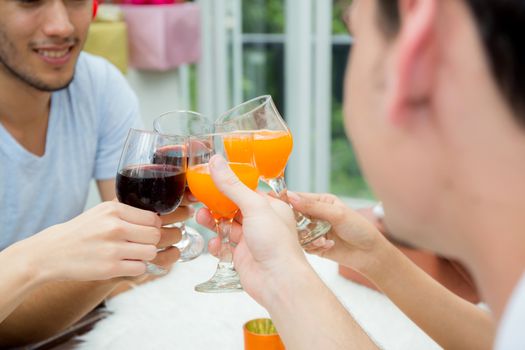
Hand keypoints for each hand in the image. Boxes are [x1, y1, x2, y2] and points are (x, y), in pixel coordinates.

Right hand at [15, 201, 162, 282]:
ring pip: (151, 252)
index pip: (153, 218)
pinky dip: (136, 267)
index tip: (146, 230)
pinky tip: (125, 263)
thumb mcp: (102, 212)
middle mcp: (114, 227)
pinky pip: (140, 268)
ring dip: (145, 255)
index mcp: (114, 210)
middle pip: (155, 235)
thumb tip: (157, 216)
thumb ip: (128, 211)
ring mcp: (112, 248)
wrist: (53, 252)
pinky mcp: (110, 267)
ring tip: (133, 254)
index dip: (153, 226)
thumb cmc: (82, 231)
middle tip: (141, 243)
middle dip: (152, 241)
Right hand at [195, 155, 307, 304]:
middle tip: (200, 199)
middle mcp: (261, 222)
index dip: (228, 185)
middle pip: (233, 207)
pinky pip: (224, 246)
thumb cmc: (276, 243)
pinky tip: (215, 244)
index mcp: (271, 207)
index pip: (246, 190)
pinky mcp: (242, 256)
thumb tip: (217, 162)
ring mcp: (251, 240)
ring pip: (226, 226)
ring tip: (201, 218)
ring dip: (212, 222)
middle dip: (215, 204)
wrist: (278, 281)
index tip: (209, 178)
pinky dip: (216, 244)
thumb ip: (232, 185)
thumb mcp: (254, 207)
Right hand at [287, 192, 387, 273]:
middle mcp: (316, 215)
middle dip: (297, 223)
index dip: (286, 199)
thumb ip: (313, 206)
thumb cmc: (359, 229)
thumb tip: (291, 196)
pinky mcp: (315, 245)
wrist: (370, 254)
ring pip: (298, 233)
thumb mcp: (337, 214)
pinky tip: (327, 246)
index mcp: (321, 202)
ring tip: (322, 240)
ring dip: (308, 237)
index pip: (298, 198)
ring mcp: (315, 231)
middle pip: (294, 216)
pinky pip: (305, 246)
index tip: (274, 201)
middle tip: (303, 227)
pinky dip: (314, 246)